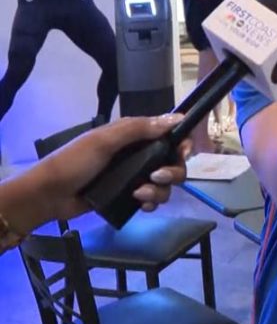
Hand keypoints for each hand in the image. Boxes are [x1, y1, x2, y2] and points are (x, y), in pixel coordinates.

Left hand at [37, 114, 189, 220]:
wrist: (48, 196)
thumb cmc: (74, 162)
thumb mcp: (104, 141)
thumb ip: (139, 129)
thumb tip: (177, 118)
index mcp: (133, 136)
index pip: (169, 135)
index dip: (181, 143)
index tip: (183, 153)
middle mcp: (138, 155)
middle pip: (173, 162)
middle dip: (172, 171)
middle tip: (157, 177)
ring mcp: (134, 176)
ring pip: (165, 183)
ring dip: (159, 191)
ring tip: (139, 195)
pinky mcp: (128, 196)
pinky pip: (152, 199)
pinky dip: (151, 202)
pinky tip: (140, 205)